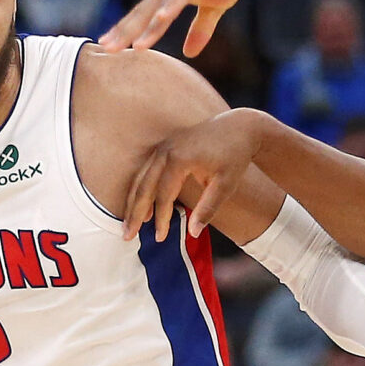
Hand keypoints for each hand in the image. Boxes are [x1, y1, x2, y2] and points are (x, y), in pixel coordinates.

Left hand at [102, 0, 259, 56]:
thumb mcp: (216, 5)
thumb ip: (200, 28)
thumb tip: (189, 54)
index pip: (143, 14)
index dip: (125, 30)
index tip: (107, 45)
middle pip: (144, 12)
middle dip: (125, 31)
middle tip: (106, 47)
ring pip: (162, 6)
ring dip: (147, 26)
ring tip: (134, 46)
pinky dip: (173, 4)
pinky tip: (162, 17)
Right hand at [120, 108, 266, 240]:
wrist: (238, 127)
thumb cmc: (234, 156)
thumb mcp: (226, 184)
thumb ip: (208, 208)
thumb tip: (194, 233)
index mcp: (179, 158)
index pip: (164, 194)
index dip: (161, 218)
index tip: (160, 237)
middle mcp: (166, 150)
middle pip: (144, 186)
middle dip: (135, 213)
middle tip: (127, 236)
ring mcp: (163, 147)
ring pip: (141, 178)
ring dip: (133, 203)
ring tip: (128, 226)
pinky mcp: (165, 148)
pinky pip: (146, 171)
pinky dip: (141, 190)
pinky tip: (141, 208)